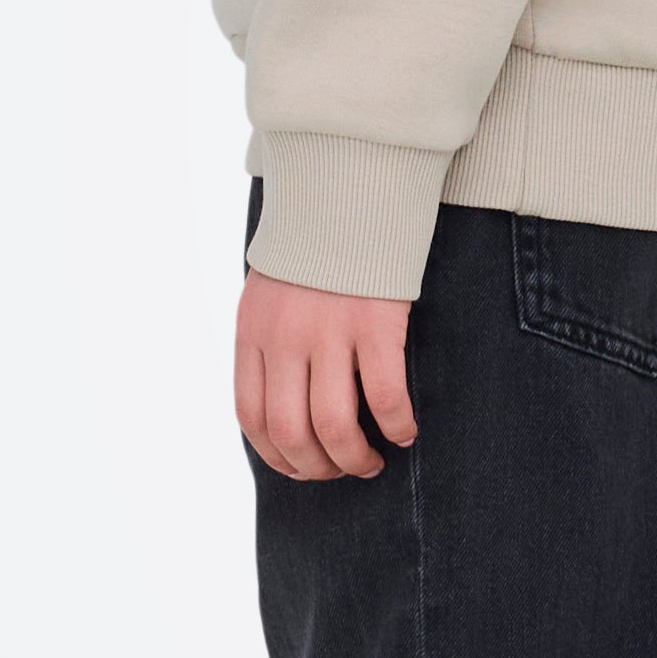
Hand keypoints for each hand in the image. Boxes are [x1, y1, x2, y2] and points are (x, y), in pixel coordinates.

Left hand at [235, 267, 419, 480]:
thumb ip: (269, 342)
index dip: (275, 454)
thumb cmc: (314, 246)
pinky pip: (386, 397)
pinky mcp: (375, 324)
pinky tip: (404, 432)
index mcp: (253, 332)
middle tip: (341, 470)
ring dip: (355, 458)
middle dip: (316, 467)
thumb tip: (282, 400)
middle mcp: (285, 337)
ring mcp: (329, 332)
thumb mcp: (269, 292)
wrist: (347, 188)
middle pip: (291, 431)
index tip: (298, 468)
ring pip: (335, 426)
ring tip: (371, 461)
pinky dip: (397, 425)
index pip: (252, 416)